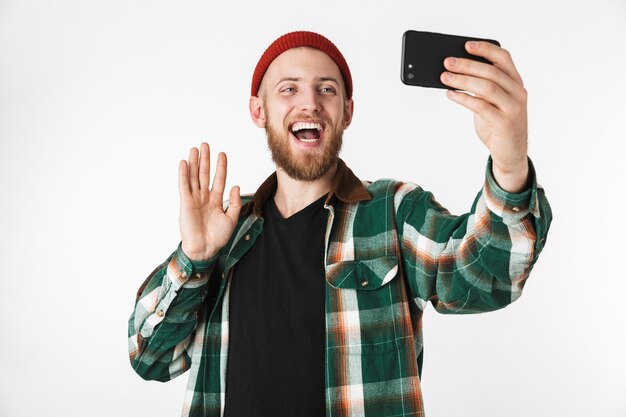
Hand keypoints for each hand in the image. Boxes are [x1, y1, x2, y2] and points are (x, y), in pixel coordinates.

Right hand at [179, 142, 241, 260]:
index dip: (220, 167)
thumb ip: (234, 202)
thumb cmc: (218, 237)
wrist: (205, 249)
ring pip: (194, 177)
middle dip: (205, 160)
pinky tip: (184, 163)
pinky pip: (184, 186)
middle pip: (205, 174)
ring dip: (194, 163)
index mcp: (215, 201)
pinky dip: (184, 174)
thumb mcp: (232, 219)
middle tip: (205, 145)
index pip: (219, 179)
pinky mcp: (185, 203)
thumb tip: (236, 186)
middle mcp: (204, 198)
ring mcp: (194, 199)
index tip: (222, 154)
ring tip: (195, 149)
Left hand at [441, 41, 528, 191]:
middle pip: (491, 72)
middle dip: (466, 65)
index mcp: (516, 83)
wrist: (511, 153)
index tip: (466, 45)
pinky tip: (451, 94)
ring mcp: (513, 108)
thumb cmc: (498, 125)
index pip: (503, 58)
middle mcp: (518, 93)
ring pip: (487, 87)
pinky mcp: (504, 123)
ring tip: (444, 77)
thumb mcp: (493, 103)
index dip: (485, 49)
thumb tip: (455, 73)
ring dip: (463, 80)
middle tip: (447, 62)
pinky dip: (463, 98)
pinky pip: (481, 106)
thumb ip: (482, 88)